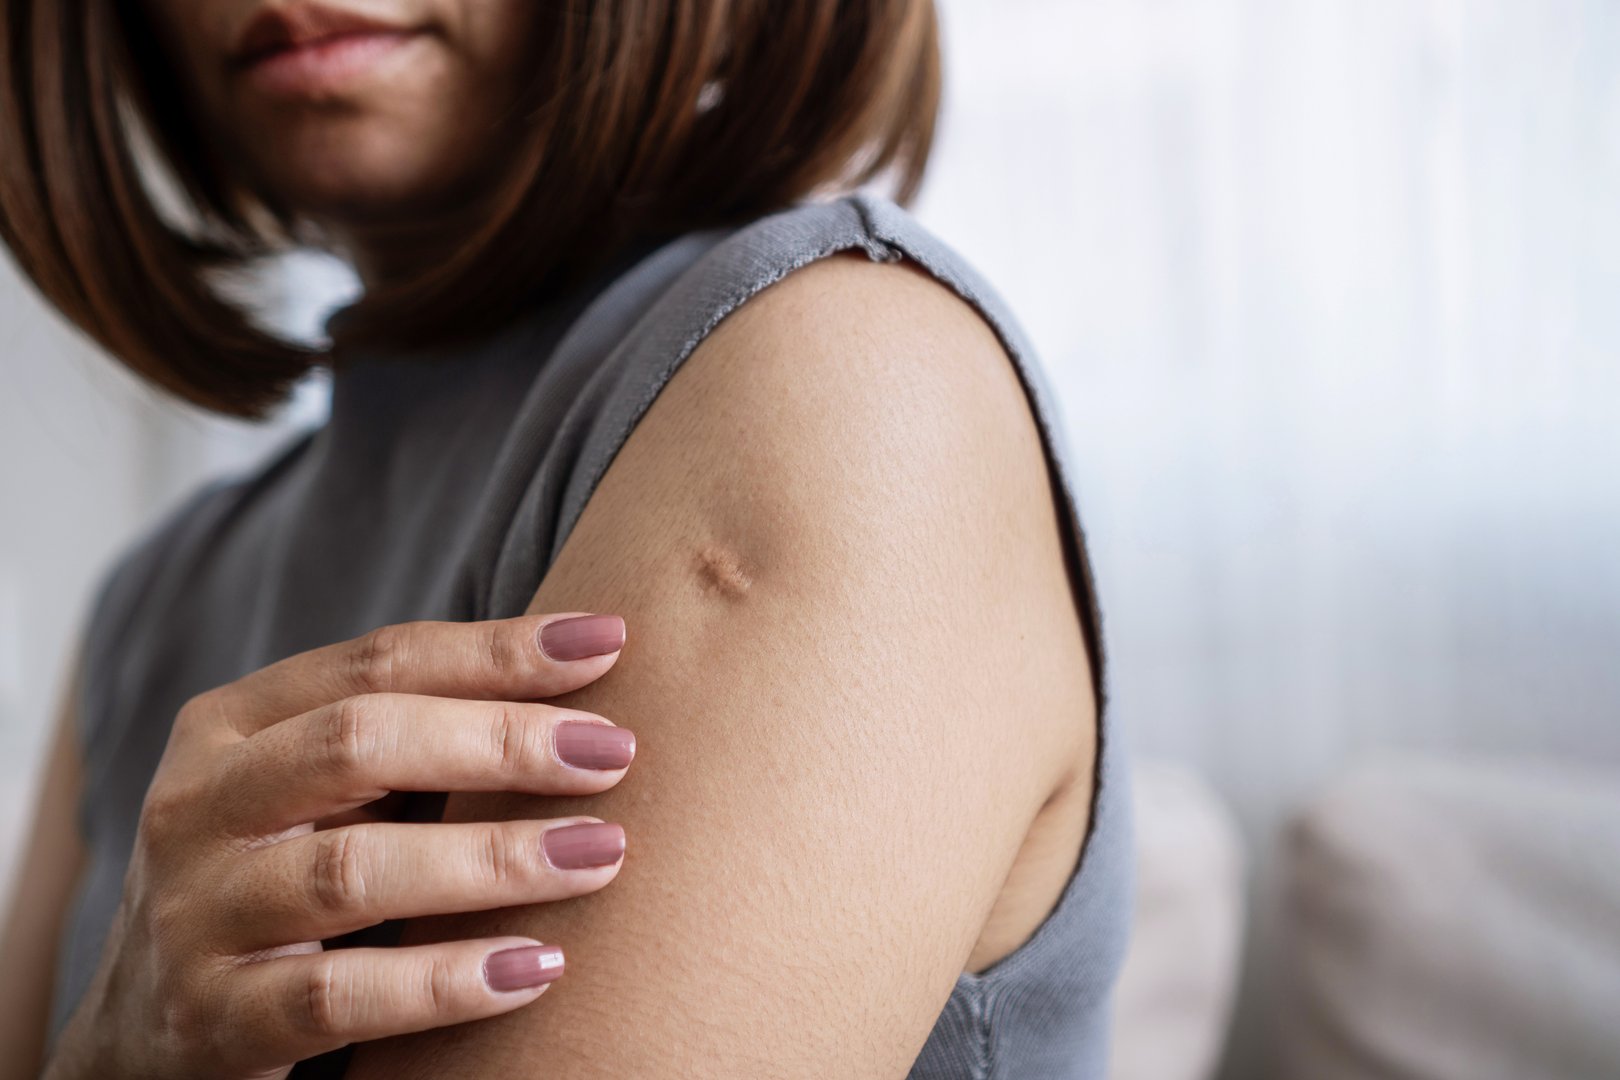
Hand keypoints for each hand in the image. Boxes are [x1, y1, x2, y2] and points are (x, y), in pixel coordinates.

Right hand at [44, 612, 635, 1079]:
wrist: (141, 1034)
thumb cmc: (274, 877)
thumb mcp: (309, 792)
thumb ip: (405, 741)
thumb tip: (581, 683)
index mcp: (229, 726)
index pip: (376, 664)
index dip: (496, 650)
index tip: (608, 641)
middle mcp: (197, 806)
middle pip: (360, 743)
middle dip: (501, 740)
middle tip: (613, 752)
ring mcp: (195, 915)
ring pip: (354, 872)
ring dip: (494, 858)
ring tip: (601, 854)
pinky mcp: (212, 1020)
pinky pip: (341, 995)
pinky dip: (448, 979)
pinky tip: (538, 966)